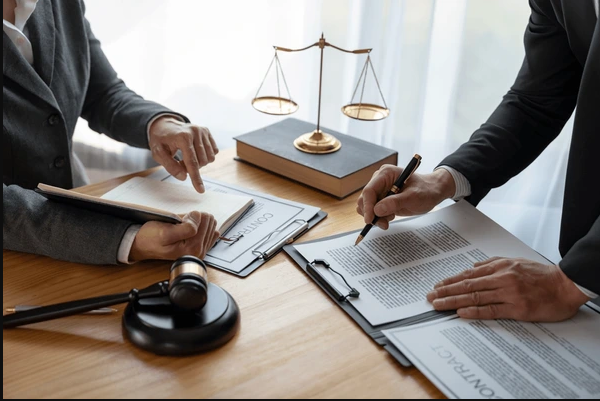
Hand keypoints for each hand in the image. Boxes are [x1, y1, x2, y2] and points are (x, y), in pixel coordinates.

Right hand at [129, 211, 219, 261]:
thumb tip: (199, 217)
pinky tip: (190, 229)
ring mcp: (200, 250)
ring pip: (210, 225)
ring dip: (197, 222)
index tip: (181, 220)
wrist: (142, 245)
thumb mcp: (165, 232)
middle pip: (210, 223)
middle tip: (180, 224)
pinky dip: (200, 226)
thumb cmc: (151, 238)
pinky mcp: (199, 247)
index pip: (205, 220)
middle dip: (195, 219)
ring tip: (182, 227)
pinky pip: (209, 231)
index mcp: (193, 249)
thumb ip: (185, 227)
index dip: (192, 215)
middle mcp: (199, 252)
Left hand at [149, 116, 218, 192]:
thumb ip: (170, 166)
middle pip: (201, 162)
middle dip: (192, 167)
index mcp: (183, 137)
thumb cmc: (161, 140)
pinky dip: (204, 156)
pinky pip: (213, 152)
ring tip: (187, 156)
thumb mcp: (158, 153)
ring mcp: (203, 131)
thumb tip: (184, 177)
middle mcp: (195, 132)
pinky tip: (195, 152)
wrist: (164, 125)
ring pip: (209, 158)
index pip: (192, 162)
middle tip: (180, 162)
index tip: (200, 190)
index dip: (196, 178)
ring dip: (199, 162)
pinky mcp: (207, 131)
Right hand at [356, 165, 454, 228]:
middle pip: (365, 199)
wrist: (432, 192)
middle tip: (383, 224)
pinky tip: (390, 217)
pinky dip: (378, 217)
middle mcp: (379, 180)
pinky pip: (372, 210)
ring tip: (390, 219)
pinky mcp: (381, 199)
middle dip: (371, 213)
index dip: (367, 206)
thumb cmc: (426, 191)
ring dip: (375, 217)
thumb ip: (395, 202)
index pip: (369, 190)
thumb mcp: (413, 197)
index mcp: (385, 174)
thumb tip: (377, 210)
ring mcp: (379, 190)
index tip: (370, 220)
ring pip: (366, 206)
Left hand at [426, 257, 589, 321]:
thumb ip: (493, 263)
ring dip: (454, 301)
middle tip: (430, 296)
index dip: (451, 280)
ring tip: (438, 305)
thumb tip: (474, 266)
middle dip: (446, 291)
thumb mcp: (516, 261)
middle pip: (467, 285)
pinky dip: (474, 311)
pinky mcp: (517, 309)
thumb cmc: (542, 275)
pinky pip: (491, 310)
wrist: (566, 286)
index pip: (469, 274)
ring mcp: (509, 293)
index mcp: (500, 267)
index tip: (437, 285)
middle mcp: (502, 278)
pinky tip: (460, 312)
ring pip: (475, 297)